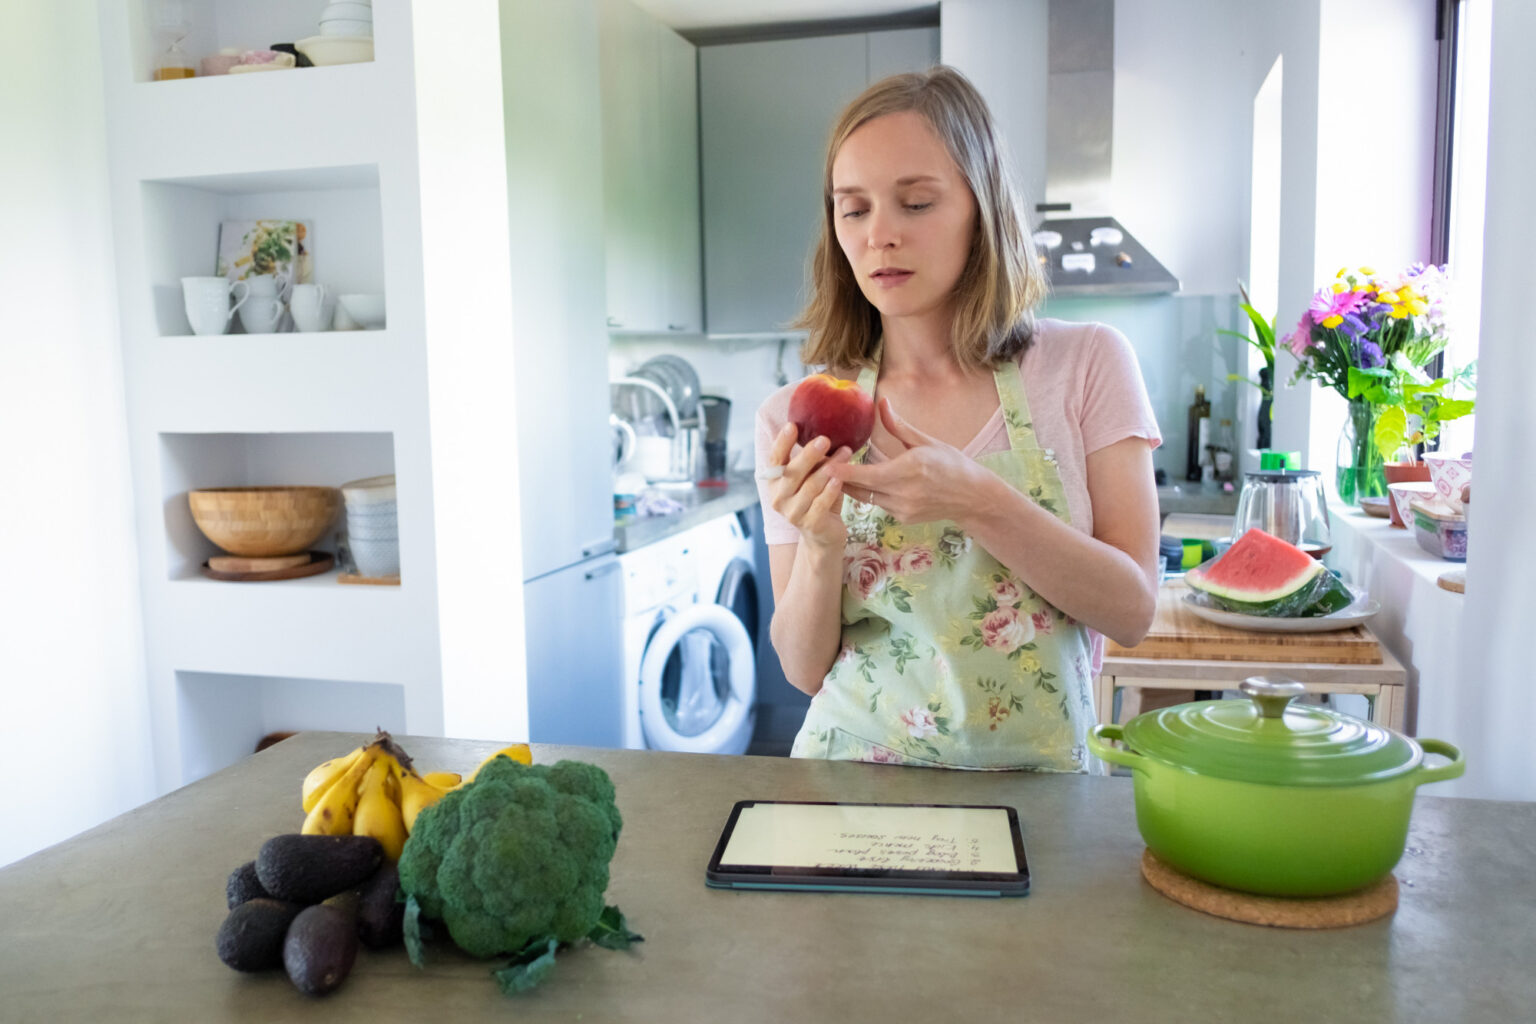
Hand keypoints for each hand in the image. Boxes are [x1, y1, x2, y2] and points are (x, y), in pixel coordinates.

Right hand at [763, 424, 852, 551]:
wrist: (823, 535)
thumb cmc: (818, 498)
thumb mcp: (811, 476)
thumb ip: (812, 460)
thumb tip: (824, 429)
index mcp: (775, 482)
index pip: (775, 459)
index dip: (782, 443)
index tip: (792, 425)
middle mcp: (779, 497)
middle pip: (792, 472)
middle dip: (808, 454)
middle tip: (824, 439)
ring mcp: (793, 513)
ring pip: (810, 486)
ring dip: (829, 468)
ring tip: (845, 452)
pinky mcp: (810, 524)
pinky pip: (821, 503)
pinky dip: (831, 490)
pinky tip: (840, 479)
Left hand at [827, 398, 987, 523]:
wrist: (973, 498)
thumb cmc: (952, 464)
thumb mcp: (926, 441)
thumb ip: (898, 426)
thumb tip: (881, 403)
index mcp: (908, 471)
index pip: (864, 475)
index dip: (841, 471)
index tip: (822, 463)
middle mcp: (902, 494)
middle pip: (858, 489)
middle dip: (838, 478)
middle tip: (819, 465)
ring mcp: (902, 509)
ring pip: (865, 498)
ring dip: (852, 486)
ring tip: (834, 472)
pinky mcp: (902, 519)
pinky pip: (878, 504)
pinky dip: (871, 493)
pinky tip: (864, 482)